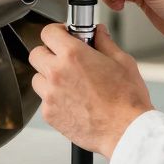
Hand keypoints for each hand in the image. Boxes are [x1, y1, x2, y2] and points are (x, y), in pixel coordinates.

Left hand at [28, 23, 151, 157]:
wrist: (126, 131)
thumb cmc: (127, 100)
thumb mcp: (122, 62)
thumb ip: (105, 43)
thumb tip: (98, 33)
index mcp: (73, 55)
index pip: (48, 32)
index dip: (57, 32)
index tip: (63, 36)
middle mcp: (57, 73)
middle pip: (36, 54)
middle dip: (49, 54)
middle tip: (64, 59)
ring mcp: (50, 95)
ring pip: (37, 78)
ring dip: (48, 78)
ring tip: (69, 84)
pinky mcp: (49, 114)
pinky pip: (44, 101)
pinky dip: (54, 100)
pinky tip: (73, 102)